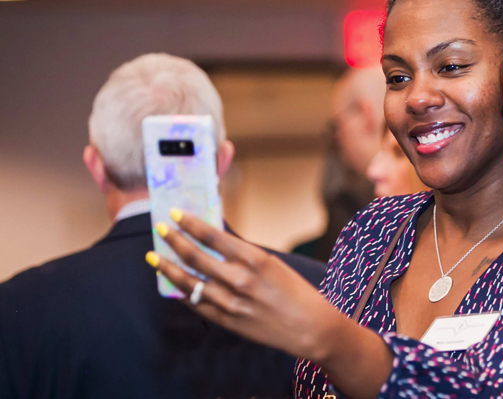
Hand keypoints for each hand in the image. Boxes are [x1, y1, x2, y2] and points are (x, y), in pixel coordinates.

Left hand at [145, 209, 340, 361]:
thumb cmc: (295, 290)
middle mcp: (239, 280)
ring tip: (155, 257)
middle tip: (160, 229)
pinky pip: (196, 304)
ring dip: (168, 268)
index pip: (212, 236)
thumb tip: (212, 242)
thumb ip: (242, 255)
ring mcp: (230, 302)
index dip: (190, 224)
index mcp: (254, 259)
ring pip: (188, 282)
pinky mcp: (227, 321)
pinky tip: (172, 285)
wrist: (310, 326)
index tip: (175, 214)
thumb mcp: (272, 263)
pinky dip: (182, 293)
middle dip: (173, 240)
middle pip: (195, 256)